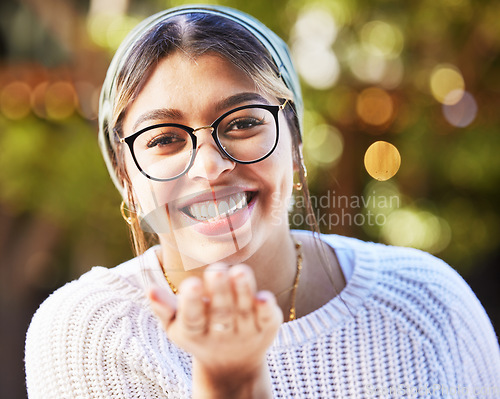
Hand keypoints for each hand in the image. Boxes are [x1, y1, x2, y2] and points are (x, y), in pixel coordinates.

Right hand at [149, 263, 282, 397]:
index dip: (191, 302)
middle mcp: (222, 333)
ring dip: (243, 292)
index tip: (190, 283)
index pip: (192, 318)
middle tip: (216, 269)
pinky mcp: (267, 329)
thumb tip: (150, 288)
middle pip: (221, 313)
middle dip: (219, 291)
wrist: (232, 365)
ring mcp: (246, 332)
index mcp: (195, 331)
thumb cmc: (199, 332)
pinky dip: (266, 309)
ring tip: (240, 271)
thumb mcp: (177, 325)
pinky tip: (264, 296)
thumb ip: (164, 308)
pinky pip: (268, 319)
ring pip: (244, 312)